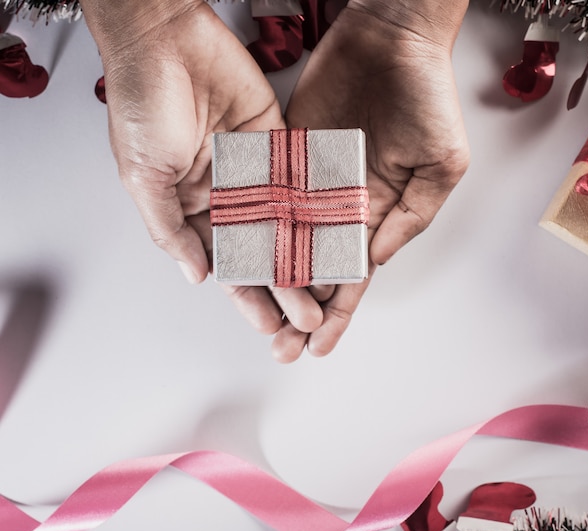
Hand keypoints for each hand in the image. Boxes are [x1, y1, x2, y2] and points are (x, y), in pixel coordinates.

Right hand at [80, 0, 326, 342]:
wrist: (164, 38)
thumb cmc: (142, 105)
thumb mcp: (143, 178)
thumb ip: (170, 229)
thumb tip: (197, 276)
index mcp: (194, 210)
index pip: (226, 265)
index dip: (247, 297)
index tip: (268, 325)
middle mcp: (229, 197)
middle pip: (263, 253)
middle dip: (282, 288)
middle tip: (305, 318)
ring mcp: (256, 174)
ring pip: (287, 225)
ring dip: (304, 260)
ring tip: (325, 291)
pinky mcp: (279, 145)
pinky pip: (301, 183)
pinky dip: (317, 211)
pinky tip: (334, 239)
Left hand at [283, 0, 469, 360]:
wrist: (392, 38)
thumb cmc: (427, 98)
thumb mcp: (441, 165)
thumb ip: (410, 218)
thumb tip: (371, 261)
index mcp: (377, 215)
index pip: (353, 277)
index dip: (338, 314)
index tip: (319, 347)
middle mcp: (340, 207)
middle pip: (314, 270)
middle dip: (299, 311)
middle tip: (280, 349)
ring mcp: (309, 184)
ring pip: (285, 243)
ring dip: (272, 283)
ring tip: (255, 318)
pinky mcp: (285, 156)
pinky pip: (265, 198)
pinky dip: (254, 230)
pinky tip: (239, 261)